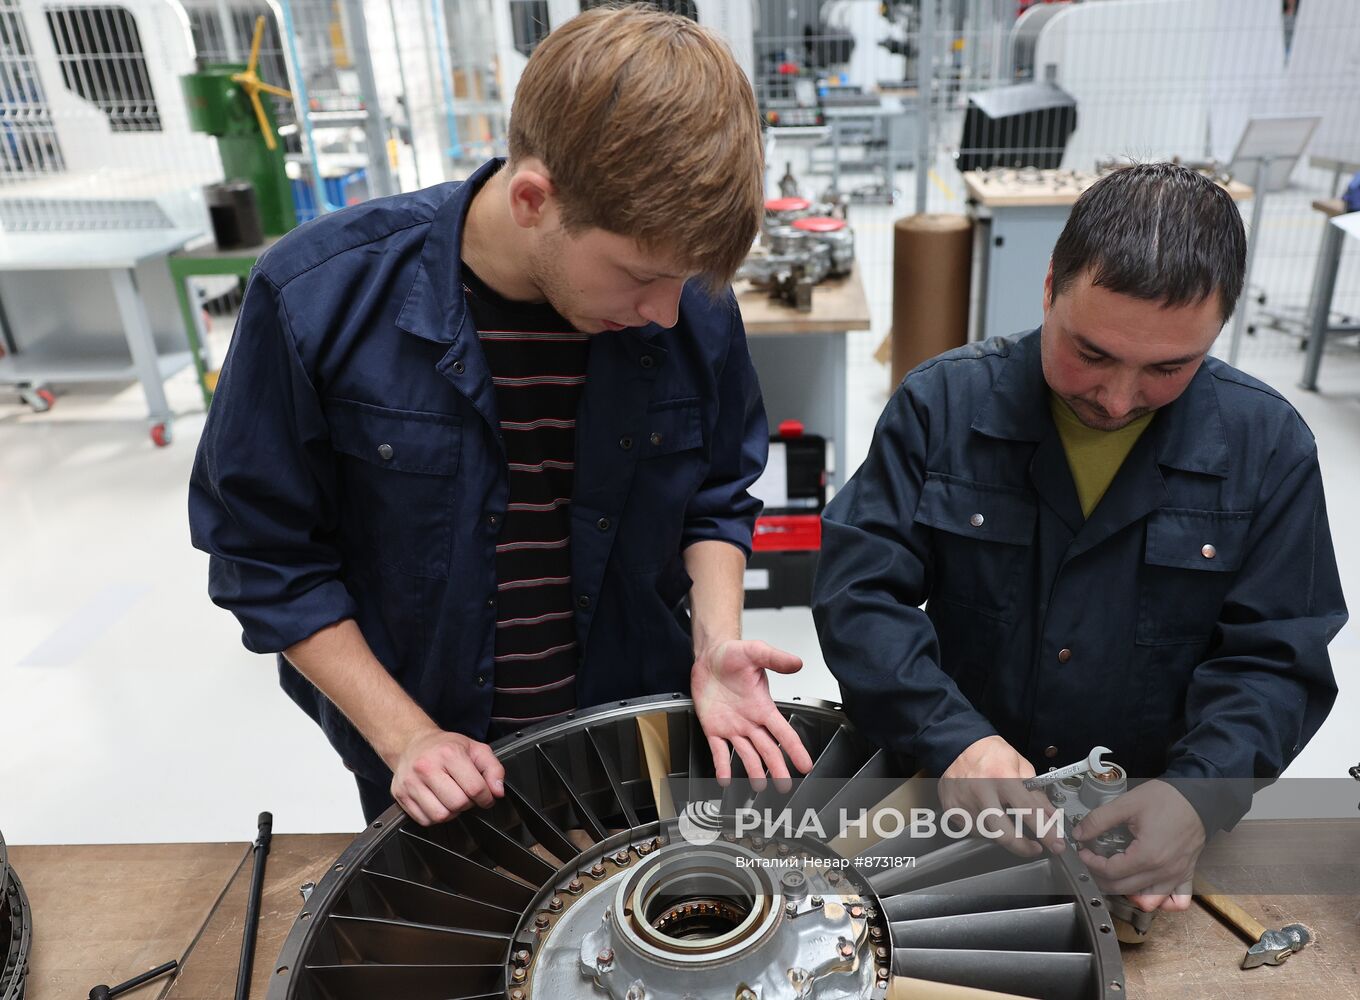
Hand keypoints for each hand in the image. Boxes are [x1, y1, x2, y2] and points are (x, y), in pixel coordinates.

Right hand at [390, 728, 505, 825]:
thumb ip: (493, 768)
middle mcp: (427, 767)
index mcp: (449, 753)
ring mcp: (411, 782)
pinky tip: (438, 802)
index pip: (475, 788)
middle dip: (468, 804)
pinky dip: (435, 816)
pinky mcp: (400, 795)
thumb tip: (498, 792)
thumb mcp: (475, 749)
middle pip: (457, 804)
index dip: (486, 797)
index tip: (486, 797)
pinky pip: (424, 820)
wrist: (411, 743)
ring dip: (451, 812)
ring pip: (440, 816)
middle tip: (466, 795)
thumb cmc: (445, 747)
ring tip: (451, 799)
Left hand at [691, 639, 813, 789]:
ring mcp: (732, 727)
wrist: (709, 655)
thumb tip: (797, 662)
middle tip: (785, 785)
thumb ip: (775, 658)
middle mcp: (750, 721)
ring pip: (746, 754)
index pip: (783, 732)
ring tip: (760, 787)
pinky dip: (722, 766)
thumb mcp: (755, 652)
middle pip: (767, 749)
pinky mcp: (714, 728)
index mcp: (762, 706)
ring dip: (753, 771)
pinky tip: (724, 780)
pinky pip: (719, 751)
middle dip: (777, 768)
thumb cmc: (732, 654)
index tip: (805, 765)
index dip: (795, 749)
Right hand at [939, 735, 1066, 857]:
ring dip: (1003, 834)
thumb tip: (1049, 815)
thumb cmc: (989, 752)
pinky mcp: (952, 810)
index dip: (1046, 832)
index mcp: (1002, 777)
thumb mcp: (1019, 764)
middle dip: (1024, 848)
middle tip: (1034, 848)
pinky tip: (986, 814)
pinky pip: (974, 831)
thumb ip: (1035, 791)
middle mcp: (981, 791)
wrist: (957, 745)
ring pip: (989, 835)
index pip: (1029, 812)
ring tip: (1004, 818)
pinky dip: (985, 828)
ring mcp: (964, 802)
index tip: (1056, 844)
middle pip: (1004, 834)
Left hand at [1073, 779, 1204, 911]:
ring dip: (1128, 893)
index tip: (1084, 852)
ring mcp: (1177, 876)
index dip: (1091, 863)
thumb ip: (1099, 820)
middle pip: (1123, 889)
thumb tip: (1080, 833)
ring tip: (1116, 875)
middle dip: (1101, 878)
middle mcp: (1164, 872)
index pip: (1110, 872)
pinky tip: (1147, 888)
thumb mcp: (1127, 804)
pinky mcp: (1187, 874)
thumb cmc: (1167, 799)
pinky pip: (1177, 901)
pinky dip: (1162, 901)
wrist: (1198, 797)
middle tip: (1093, 862)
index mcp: (1148, 856)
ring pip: (1148, 901)